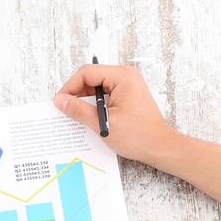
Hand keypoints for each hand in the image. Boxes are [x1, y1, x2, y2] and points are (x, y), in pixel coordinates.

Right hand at [53, 64, 181, 168]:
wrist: (159, 147)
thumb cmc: (138, 136)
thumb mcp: (103, 123)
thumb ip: (79, 110)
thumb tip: (61, 101)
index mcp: (122, 77)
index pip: (87, 73)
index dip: (70, 86)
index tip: (60, 101)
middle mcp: (126, 76)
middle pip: (91, 78)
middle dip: (76, 93)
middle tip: (65, 109)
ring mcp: (127, 85)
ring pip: (97, 87)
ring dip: (85, 100)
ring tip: (76, 115)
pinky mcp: (127, 95)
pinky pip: (105, 94)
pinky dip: (95, 104)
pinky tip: (89, 117)